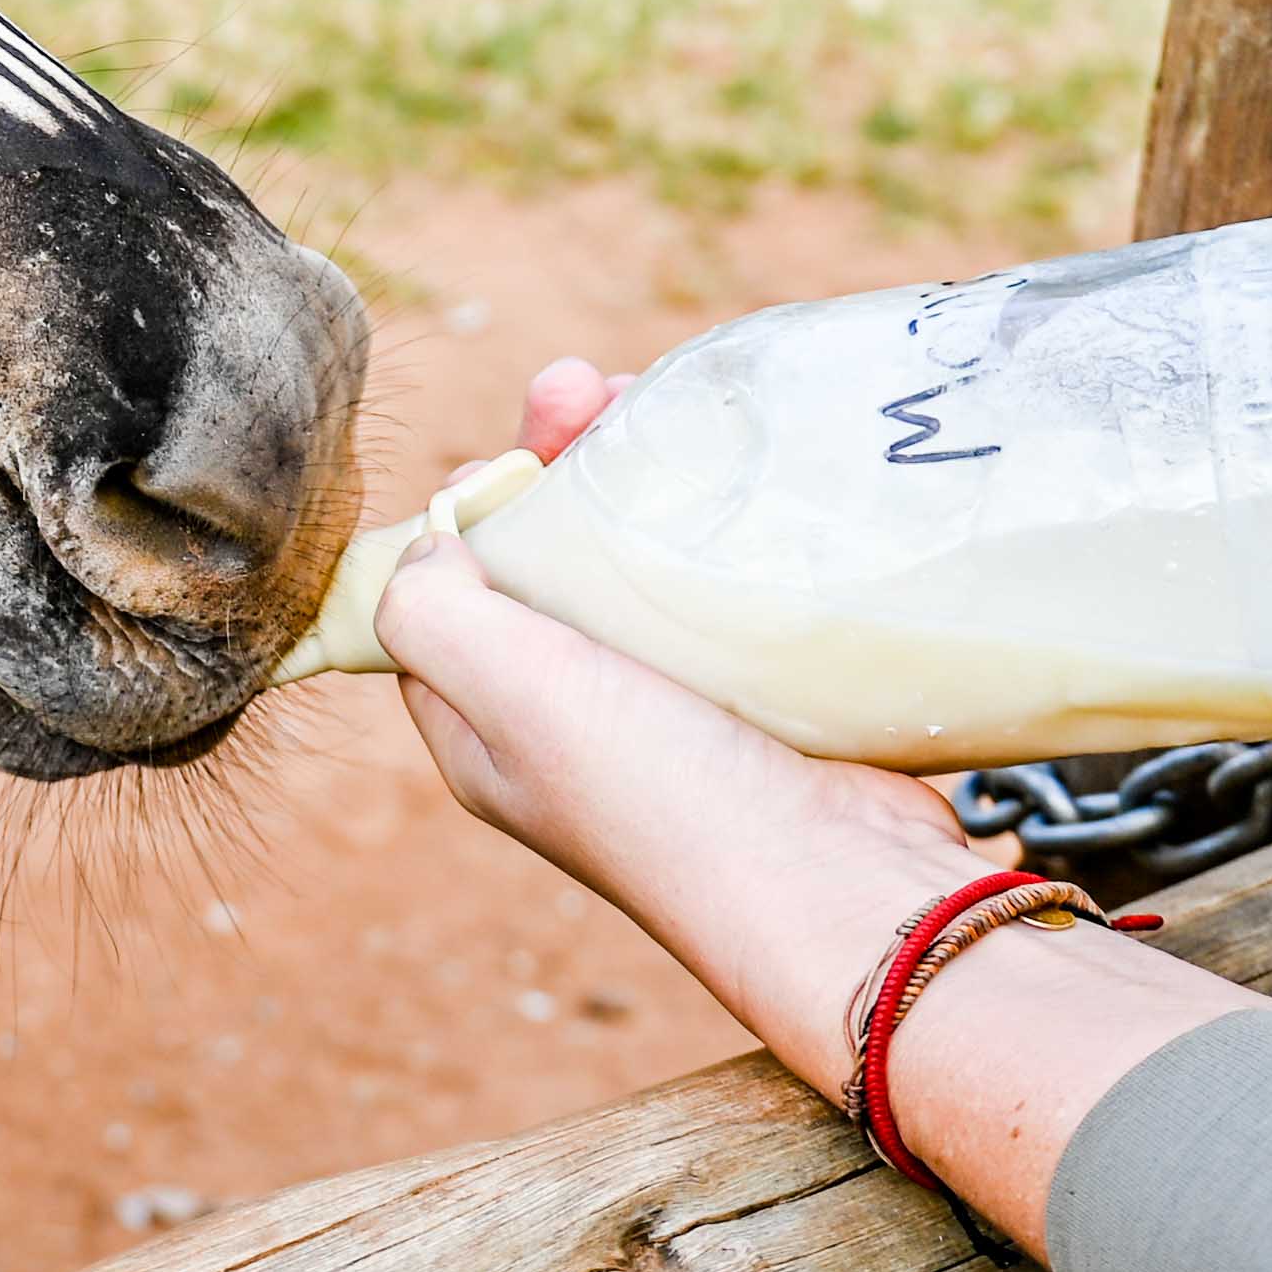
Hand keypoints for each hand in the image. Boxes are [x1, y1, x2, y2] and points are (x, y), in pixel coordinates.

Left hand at [377, 361, 991, 1036]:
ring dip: (643, 473)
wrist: (843, 885)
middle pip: (542, 556)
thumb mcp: (510, 693)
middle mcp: (567, 718)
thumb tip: (428, 540)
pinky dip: (726, 519)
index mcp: (485, 726)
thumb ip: (431, 611)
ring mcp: (668, 706)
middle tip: (595, 386)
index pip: (445, 588)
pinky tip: (749, 467)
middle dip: (560, 460)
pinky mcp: (759, 692)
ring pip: (635, 558)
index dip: (473, 500)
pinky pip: (723, 583)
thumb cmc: (665, 793)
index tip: (523, 443)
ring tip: (667, 397)